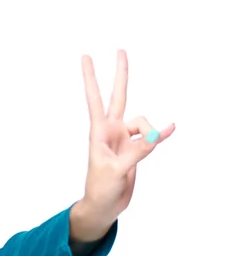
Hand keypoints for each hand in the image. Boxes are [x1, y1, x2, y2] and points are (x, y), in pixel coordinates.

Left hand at [81, 49, 174, 219]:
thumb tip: (155, 136)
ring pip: (142, 122)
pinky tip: (170, 130)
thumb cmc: (100, 189)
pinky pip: (151, 136)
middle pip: (119, 97)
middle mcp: (111, 131)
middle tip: (120, 50)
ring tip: (151, 146)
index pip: (95, 100)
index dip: (91, 79)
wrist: (105, 205)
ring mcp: (123, 139)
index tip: (85, 57)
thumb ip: (136, 152)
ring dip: (150, 131)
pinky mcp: (135, 148)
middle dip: (121, 75)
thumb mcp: (116, 171)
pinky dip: (160, 134)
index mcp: (99, 133)